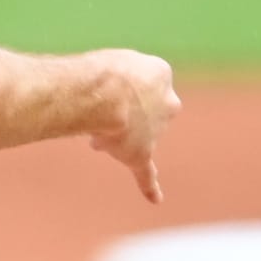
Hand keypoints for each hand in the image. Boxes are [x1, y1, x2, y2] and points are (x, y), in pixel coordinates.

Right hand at [85, 49, 180, 203]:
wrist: (106, 93)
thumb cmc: (103, 71)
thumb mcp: (116, 62)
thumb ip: (119, 81)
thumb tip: (113, 109)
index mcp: (161, 74)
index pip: (142, 82)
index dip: (119, 87)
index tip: (104, 86)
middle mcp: (167, 103)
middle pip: (143, 111)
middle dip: (124, 114)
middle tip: (101, 111)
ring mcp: (156, 131)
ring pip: (133, 136)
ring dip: (114, 135)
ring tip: (92, 132)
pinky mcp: (142, 154)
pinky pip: (147, 173)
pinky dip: (150, 186)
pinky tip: (156, 199)